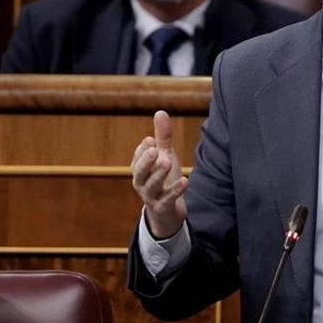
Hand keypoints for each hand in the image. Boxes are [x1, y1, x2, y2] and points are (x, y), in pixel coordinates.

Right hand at [131, 110, 187, 238]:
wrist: (168, 211)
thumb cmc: (164, 178)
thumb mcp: (164, 156)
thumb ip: (162, 137)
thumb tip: (160, 112)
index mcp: (139, 169)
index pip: (138, 158)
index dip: (143, 150)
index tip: (151, 140)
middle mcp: (142, 183)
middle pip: (139, 172)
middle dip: (146, 161)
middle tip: (154, 150)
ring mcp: (151, 196)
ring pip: (152, 185)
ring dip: (159, 174)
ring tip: (168, 161)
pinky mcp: (163, 207)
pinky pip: (167, 199)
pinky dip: (175, 190)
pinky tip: (185, 180)